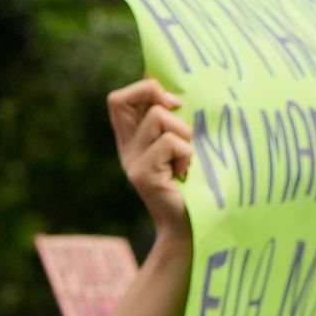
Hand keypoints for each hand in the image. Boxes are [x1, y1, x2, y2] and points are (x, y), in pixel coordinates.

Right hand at [109, 77, 195, 238]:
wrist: (191, 226)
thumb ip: (176, 123)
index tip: (173, 103)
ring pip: (158, 117)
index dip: (143, 89)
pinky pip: (170, 142)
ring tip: (187, 157)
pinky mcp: (142, 174)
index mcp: (132, 139)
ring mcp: (131, 161)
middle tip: (178, 113)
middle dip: (154, 95)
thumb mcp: (184, 145)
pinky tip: (185, 172)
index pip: (118, 100)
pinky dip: (187, 153)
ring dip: (184, 132)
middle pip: (119, 100)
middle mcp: (126, 149)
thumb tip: (179, 95)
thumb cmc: (197, 184)